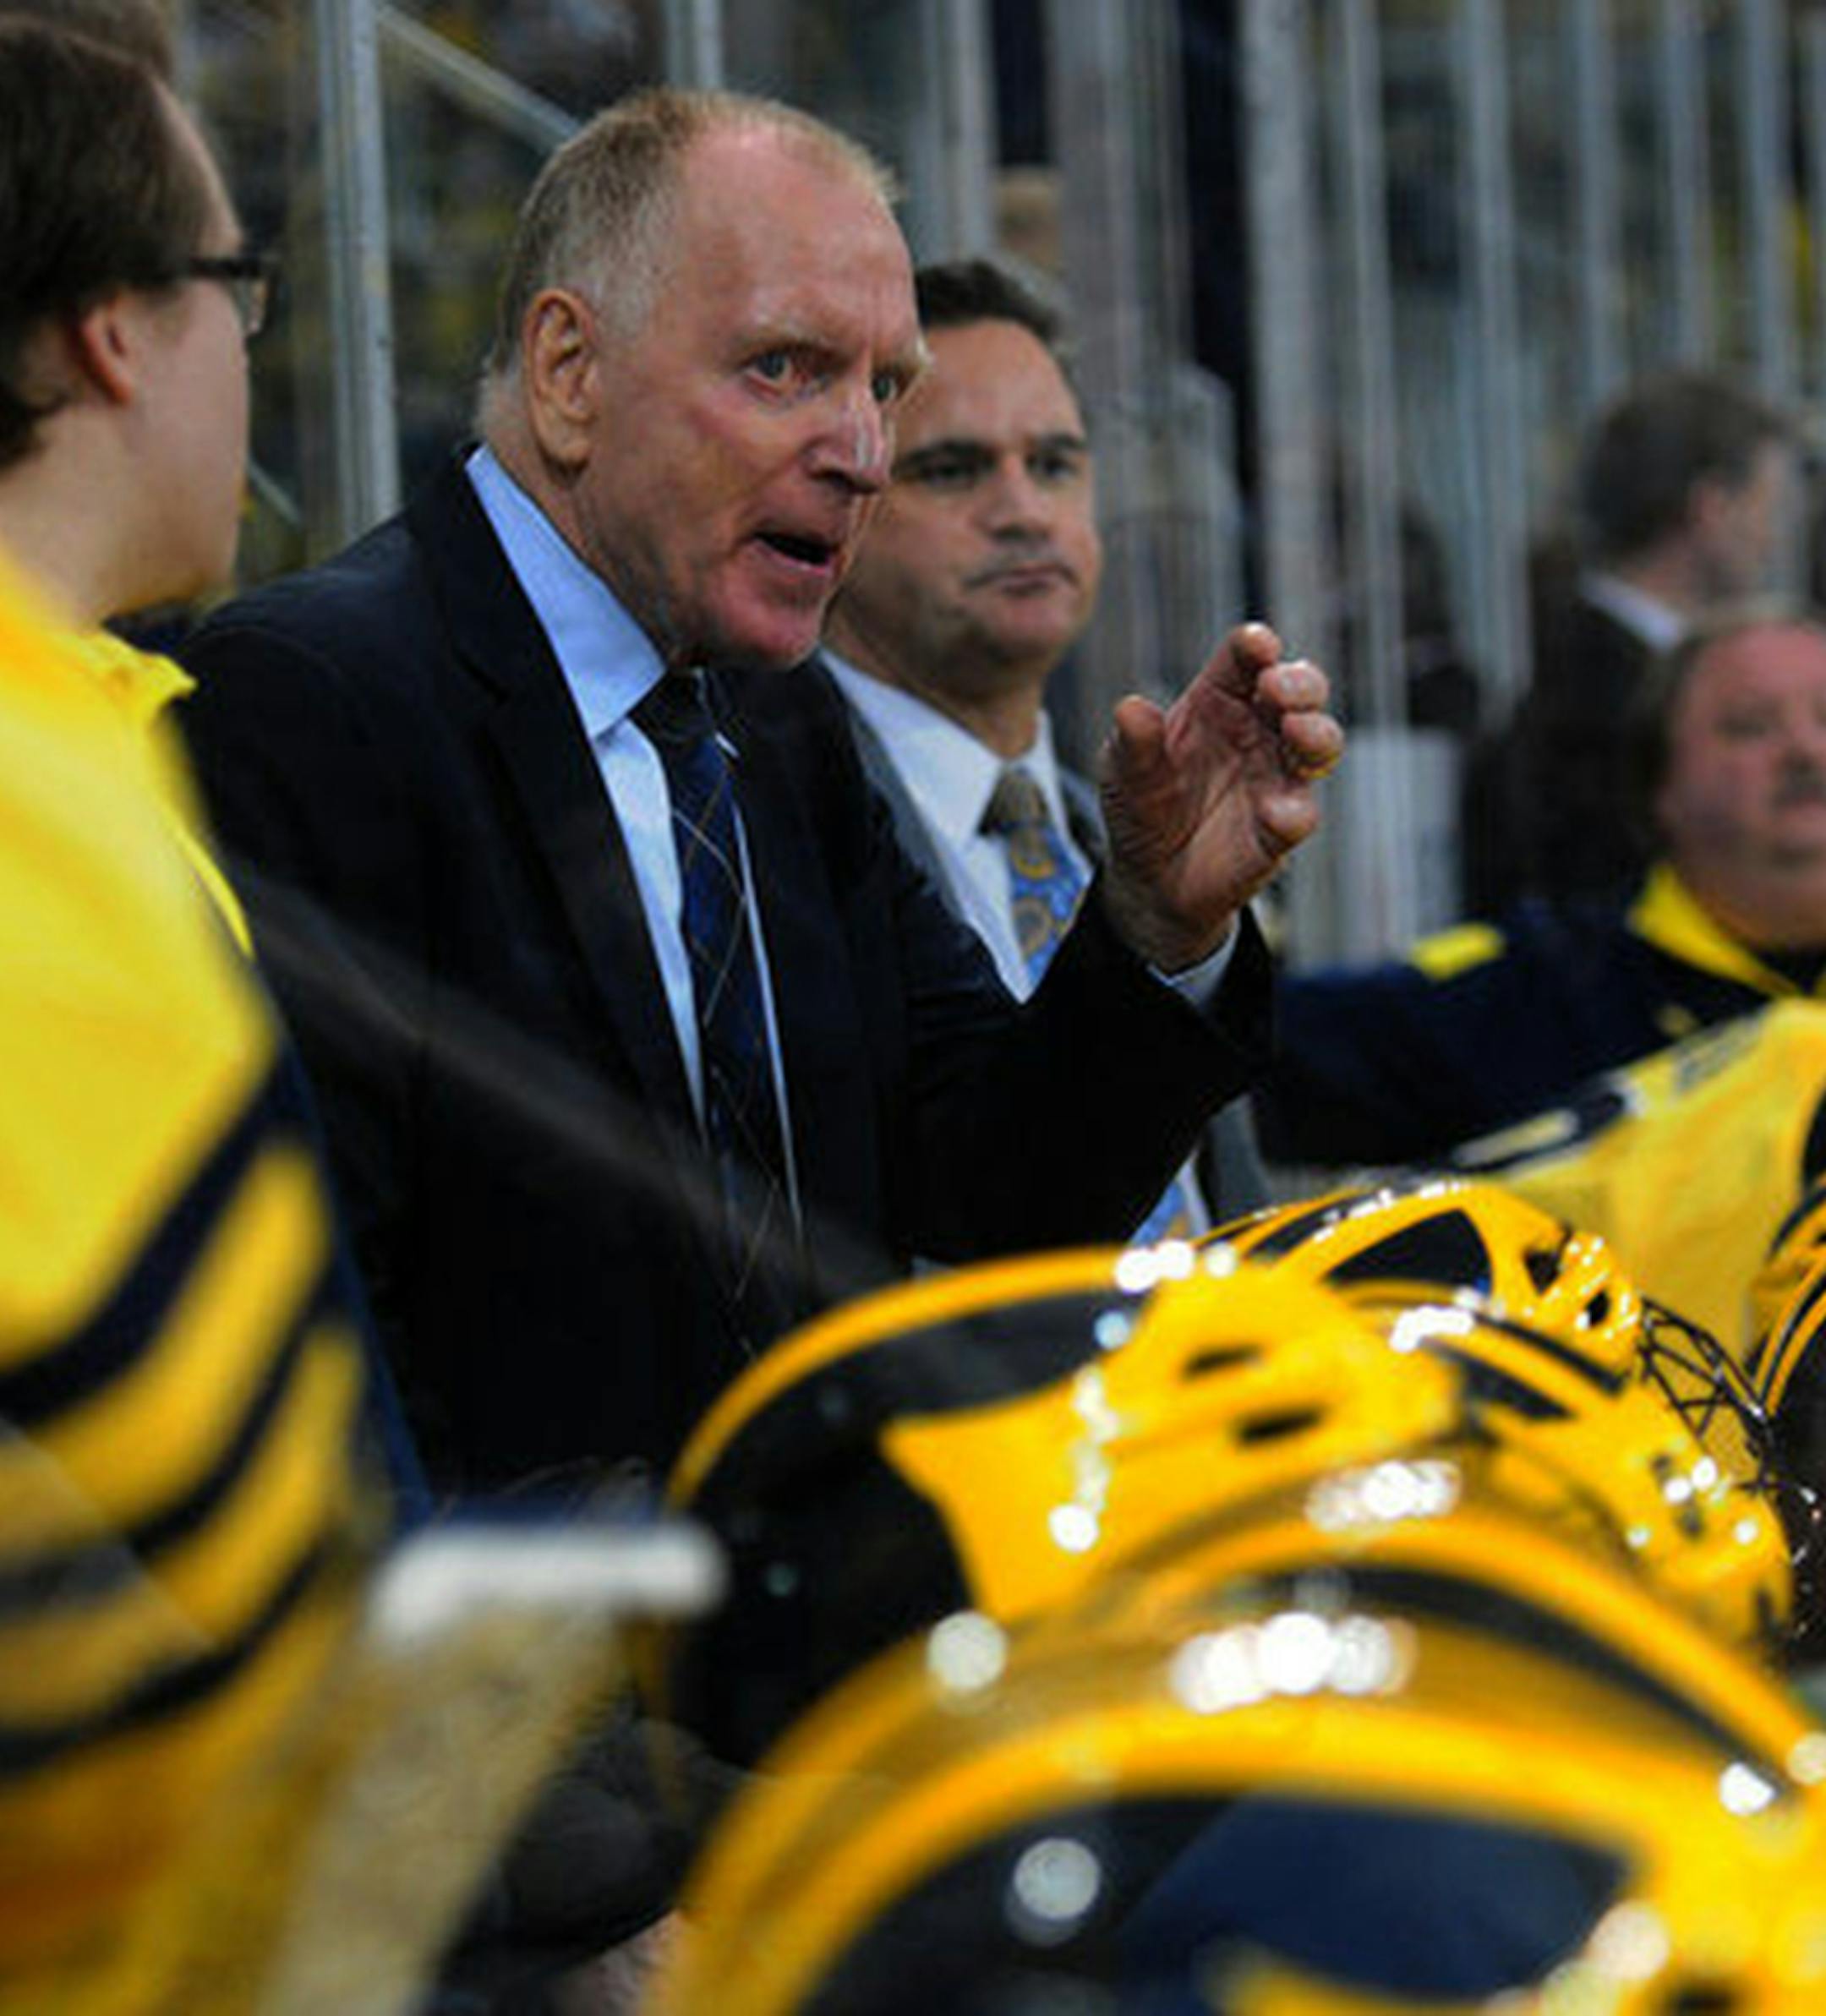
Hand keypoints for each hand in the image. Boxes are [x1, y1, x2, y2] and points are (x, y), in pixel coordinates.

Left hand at [1098, 621, 1340, 971]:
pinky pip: (1299, 816)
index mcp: (1220, 698)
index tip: (1256, 645)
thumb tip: (1131, 708)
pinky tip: (1277, 812)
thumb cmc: (1141, 803)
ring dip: (1315, 734)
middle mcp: (1259, 729)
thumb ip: (1134, 743)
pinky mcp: (1280, 828)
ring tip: (1297, 731)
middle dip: (1299, 682)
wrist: (1148, 876)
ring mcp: (1276, 777)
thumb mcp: (1125, 770)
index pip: (1246, 658)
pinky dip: (1292, 812)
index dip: (1256, 646)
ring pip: (1319, 745)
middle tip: (1277, 688)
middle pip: (1300, 690)